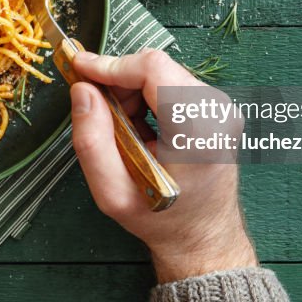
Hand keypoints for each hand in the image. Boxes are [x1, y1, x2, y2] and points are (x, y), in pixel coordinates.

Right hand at [70, 49, 257, 282]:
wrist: (204, 237)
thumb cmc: (162, 220)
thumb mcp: (113, 194)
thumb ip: (92, 142)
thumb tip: (82, 90)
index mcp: (198, 131)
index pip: (153, 69)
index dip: (111, 64)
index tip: (79, 68)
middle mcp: (217, 112)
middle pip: (156, 67)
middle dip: (118, 81)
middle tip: (97, 111)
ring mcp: (221, 108)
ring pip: (162, 72)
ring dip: (131, 90)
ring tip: (121, 128)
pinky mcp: (216, 108)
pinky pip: (172, 82)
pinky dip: (146, 96)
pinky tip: (139, 127)